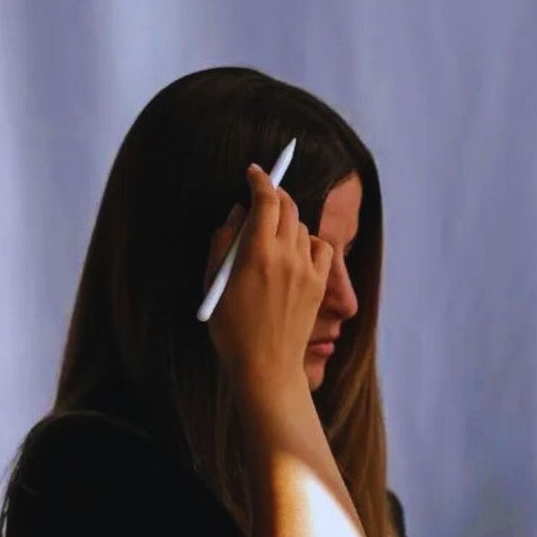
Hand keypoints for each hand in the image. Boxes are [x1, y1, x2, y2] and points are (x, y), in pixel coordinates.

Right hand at [205, 164, 333, 423]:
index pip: (266, 199)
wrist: (266, 365)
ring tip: (272, 238)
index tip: (254, 172)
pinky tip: (297, 253)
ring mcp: (307, 270)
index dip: (261, 179)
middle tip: (263, 197)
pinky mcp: (320, 284)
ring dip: (288, 223)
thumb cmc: (231, 328)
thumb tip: (238, 213)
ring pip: (302, 227)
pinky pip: (322, 248)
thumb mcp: (215, 282)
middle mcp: (287, 256)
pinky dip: (310, 243)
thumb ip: (224, 242)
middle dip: (275, 195)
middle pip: (288, 206)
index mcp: (257, 253)